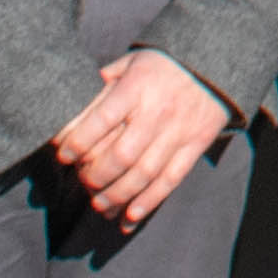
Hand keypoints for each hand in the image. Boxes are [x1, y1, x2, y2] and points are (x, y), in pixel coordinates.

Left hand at [53, 51, 235, 224]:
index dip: (77, 142)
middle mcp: (157, 111)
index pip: (100, 120)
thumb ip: (102, 84)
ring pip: (144, 174)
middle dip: (96, 177)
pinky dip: (149, 202)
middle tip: (84, 182)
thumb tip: (68, 111)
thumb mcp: (130, 62)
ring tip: (100, 206)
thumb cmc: (162, 64)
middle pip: (121, 156)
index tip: (64, 156)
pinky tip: (130, 217)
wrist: (213, 61)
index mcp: (136, 87)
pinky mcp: (196, 144)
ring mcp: (178, 131)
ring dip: (118, 196)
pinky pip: (171, 180)